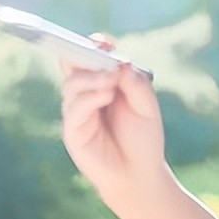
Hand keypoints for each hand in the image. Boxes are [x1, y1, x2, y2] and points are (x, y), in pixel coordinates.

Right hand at [59, 39, 163, 196]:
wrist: (139, 176)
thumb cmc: (144, 140)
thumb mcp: (147, 107)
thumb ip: (135, 83)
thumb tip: (121, 63)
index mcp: (104, 84)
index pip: (90, 57)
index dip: (94, 46)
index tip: (104, 42)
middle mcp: (87, 95)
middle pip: (73, 64)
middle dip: (84, 55)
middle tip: (103, 55)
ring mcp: (78, 112)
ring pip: (72, 83)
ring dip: (91, 77)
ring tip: (111, 83)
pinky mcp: (73, 131)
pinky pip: (73, 107)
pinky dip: (89, 97)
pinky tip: (106, 97)